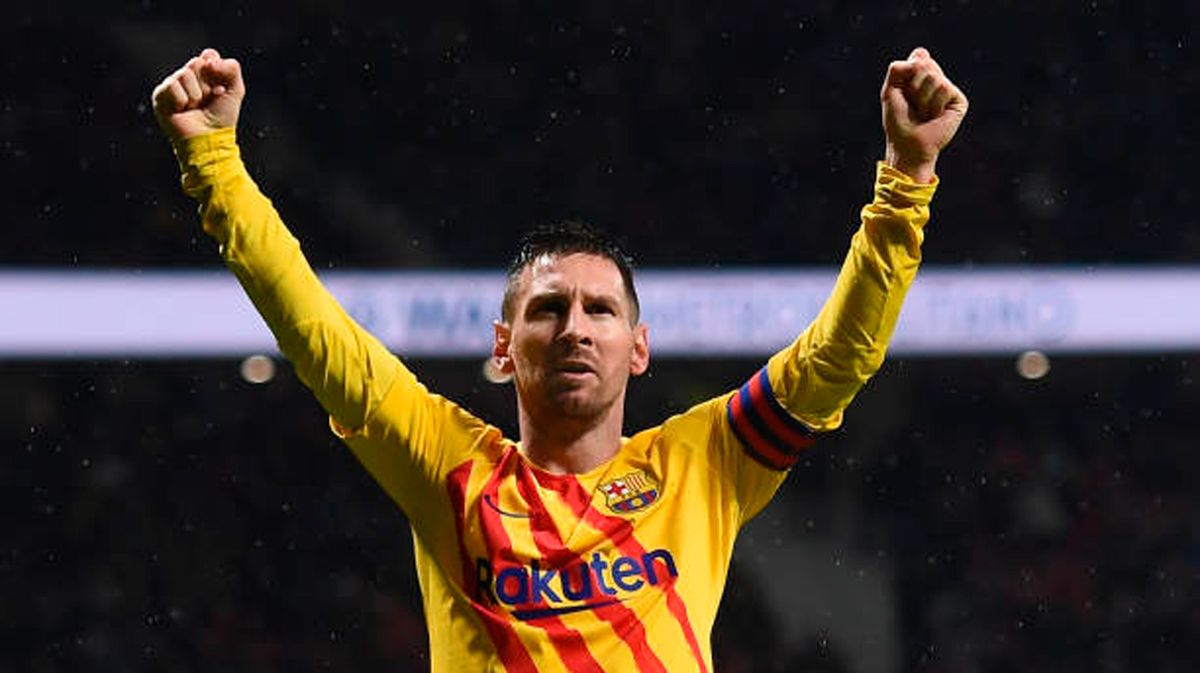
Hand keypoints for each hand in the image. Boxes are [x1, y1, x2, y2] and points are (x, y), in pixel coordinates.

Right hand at [151, 48, 245, 141]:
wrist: (209, 138)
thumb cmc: (222, 117)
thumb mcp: (235, 91)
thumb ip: (231, 69)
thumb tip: (209, 57)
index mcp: (205, 73)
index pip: (209, 55)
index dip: (217, 70)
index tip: (221, 89)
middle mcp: (188, 76)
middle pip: (196, 62)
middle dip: (206, 84)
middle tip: (207, 100)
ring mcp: (173, 84)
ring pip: (184, 73)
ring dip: (195, 94)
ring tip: (195, 107)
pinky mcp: (160, 95)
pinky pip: (172, 85)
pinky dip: (182, 100)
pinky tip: (182, 110)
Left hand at [880, 47, 967, 182]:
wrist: (908, 144)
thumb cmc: (898, 120)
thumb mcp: (890, 91)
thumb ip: (897, 69)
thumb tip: (921, 54)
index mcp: (922, 76)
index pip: (920, 56)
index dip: (908, 72)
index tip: (904, 91)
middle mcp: (938, 80)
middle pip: (925, 64)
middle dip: (913, 86)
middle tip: (913, 104)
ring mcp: (949, 90)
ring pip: (934, 77)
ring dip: (922, 98)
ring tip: (923, 113)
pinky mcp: (959, 101)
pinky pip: (944, 89)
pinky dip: (934, 104)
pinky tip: (934, 116)